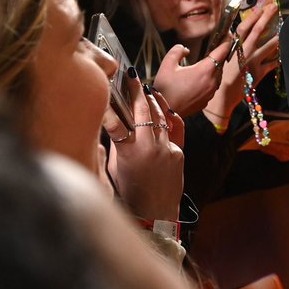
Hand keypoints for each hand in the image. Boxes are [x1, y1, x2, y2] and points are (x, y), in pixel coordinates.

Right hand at [104, 70, 184, 220]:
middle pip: (143, 112)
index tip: (109, 90)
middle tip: (132, 77)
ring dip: (153, 102)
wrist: (156, 212)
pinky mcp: (179, 153)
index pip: (116, 122)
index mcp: (127, 153)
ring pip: (161, 117)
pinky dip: (167, 119)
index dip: (111, 105)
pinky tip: (165, 108)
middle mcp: (148, 148)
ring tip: (146, 90)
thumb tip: (115, 122)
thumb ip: (117, 144)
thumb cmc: (130, 190)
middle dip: (137, 92)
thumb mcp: (115, 167)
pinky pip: (173, 130)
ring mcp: (166, 150)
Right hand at [153, 39, 229, 116]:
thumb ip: (177, 51)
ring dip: (214, 69)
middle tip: (215, 48)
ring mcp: (211, 93)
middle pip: (220, 64)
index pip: (221, 52)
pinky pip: (212, 87)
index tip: (229, 35)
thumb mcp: (167, 65)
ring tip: (204, 65)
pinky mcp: (207, 101)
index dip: (226, 42)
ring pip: (217, 76)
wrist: (164, 112)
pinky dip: (209, 81)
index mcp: (204, 70)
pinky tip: (198, 81)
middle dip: (218, 56)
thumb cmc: (165, 88)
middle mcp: (212, 81)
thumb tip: (185, 50)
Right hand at [205, 2, 279, 121]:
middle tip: (274, 8)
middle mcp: (244, 53)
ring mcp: (253, 63)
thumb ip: (225, 45)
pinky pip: (272, 64)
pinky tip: (283, 53)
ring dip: (277, 37)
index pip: (244, 28)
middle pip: (257, 32)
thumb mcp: (218, 59)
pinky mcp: (259, 74)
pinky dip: (277, 58)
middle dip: (267, 18)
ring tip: (284, 28)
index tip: (260, 7)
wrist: (221, 98)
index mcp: (232, 48)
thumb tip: (231, 34)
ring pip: (268, 47)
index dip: (253, 16)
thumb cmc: (217, 79)